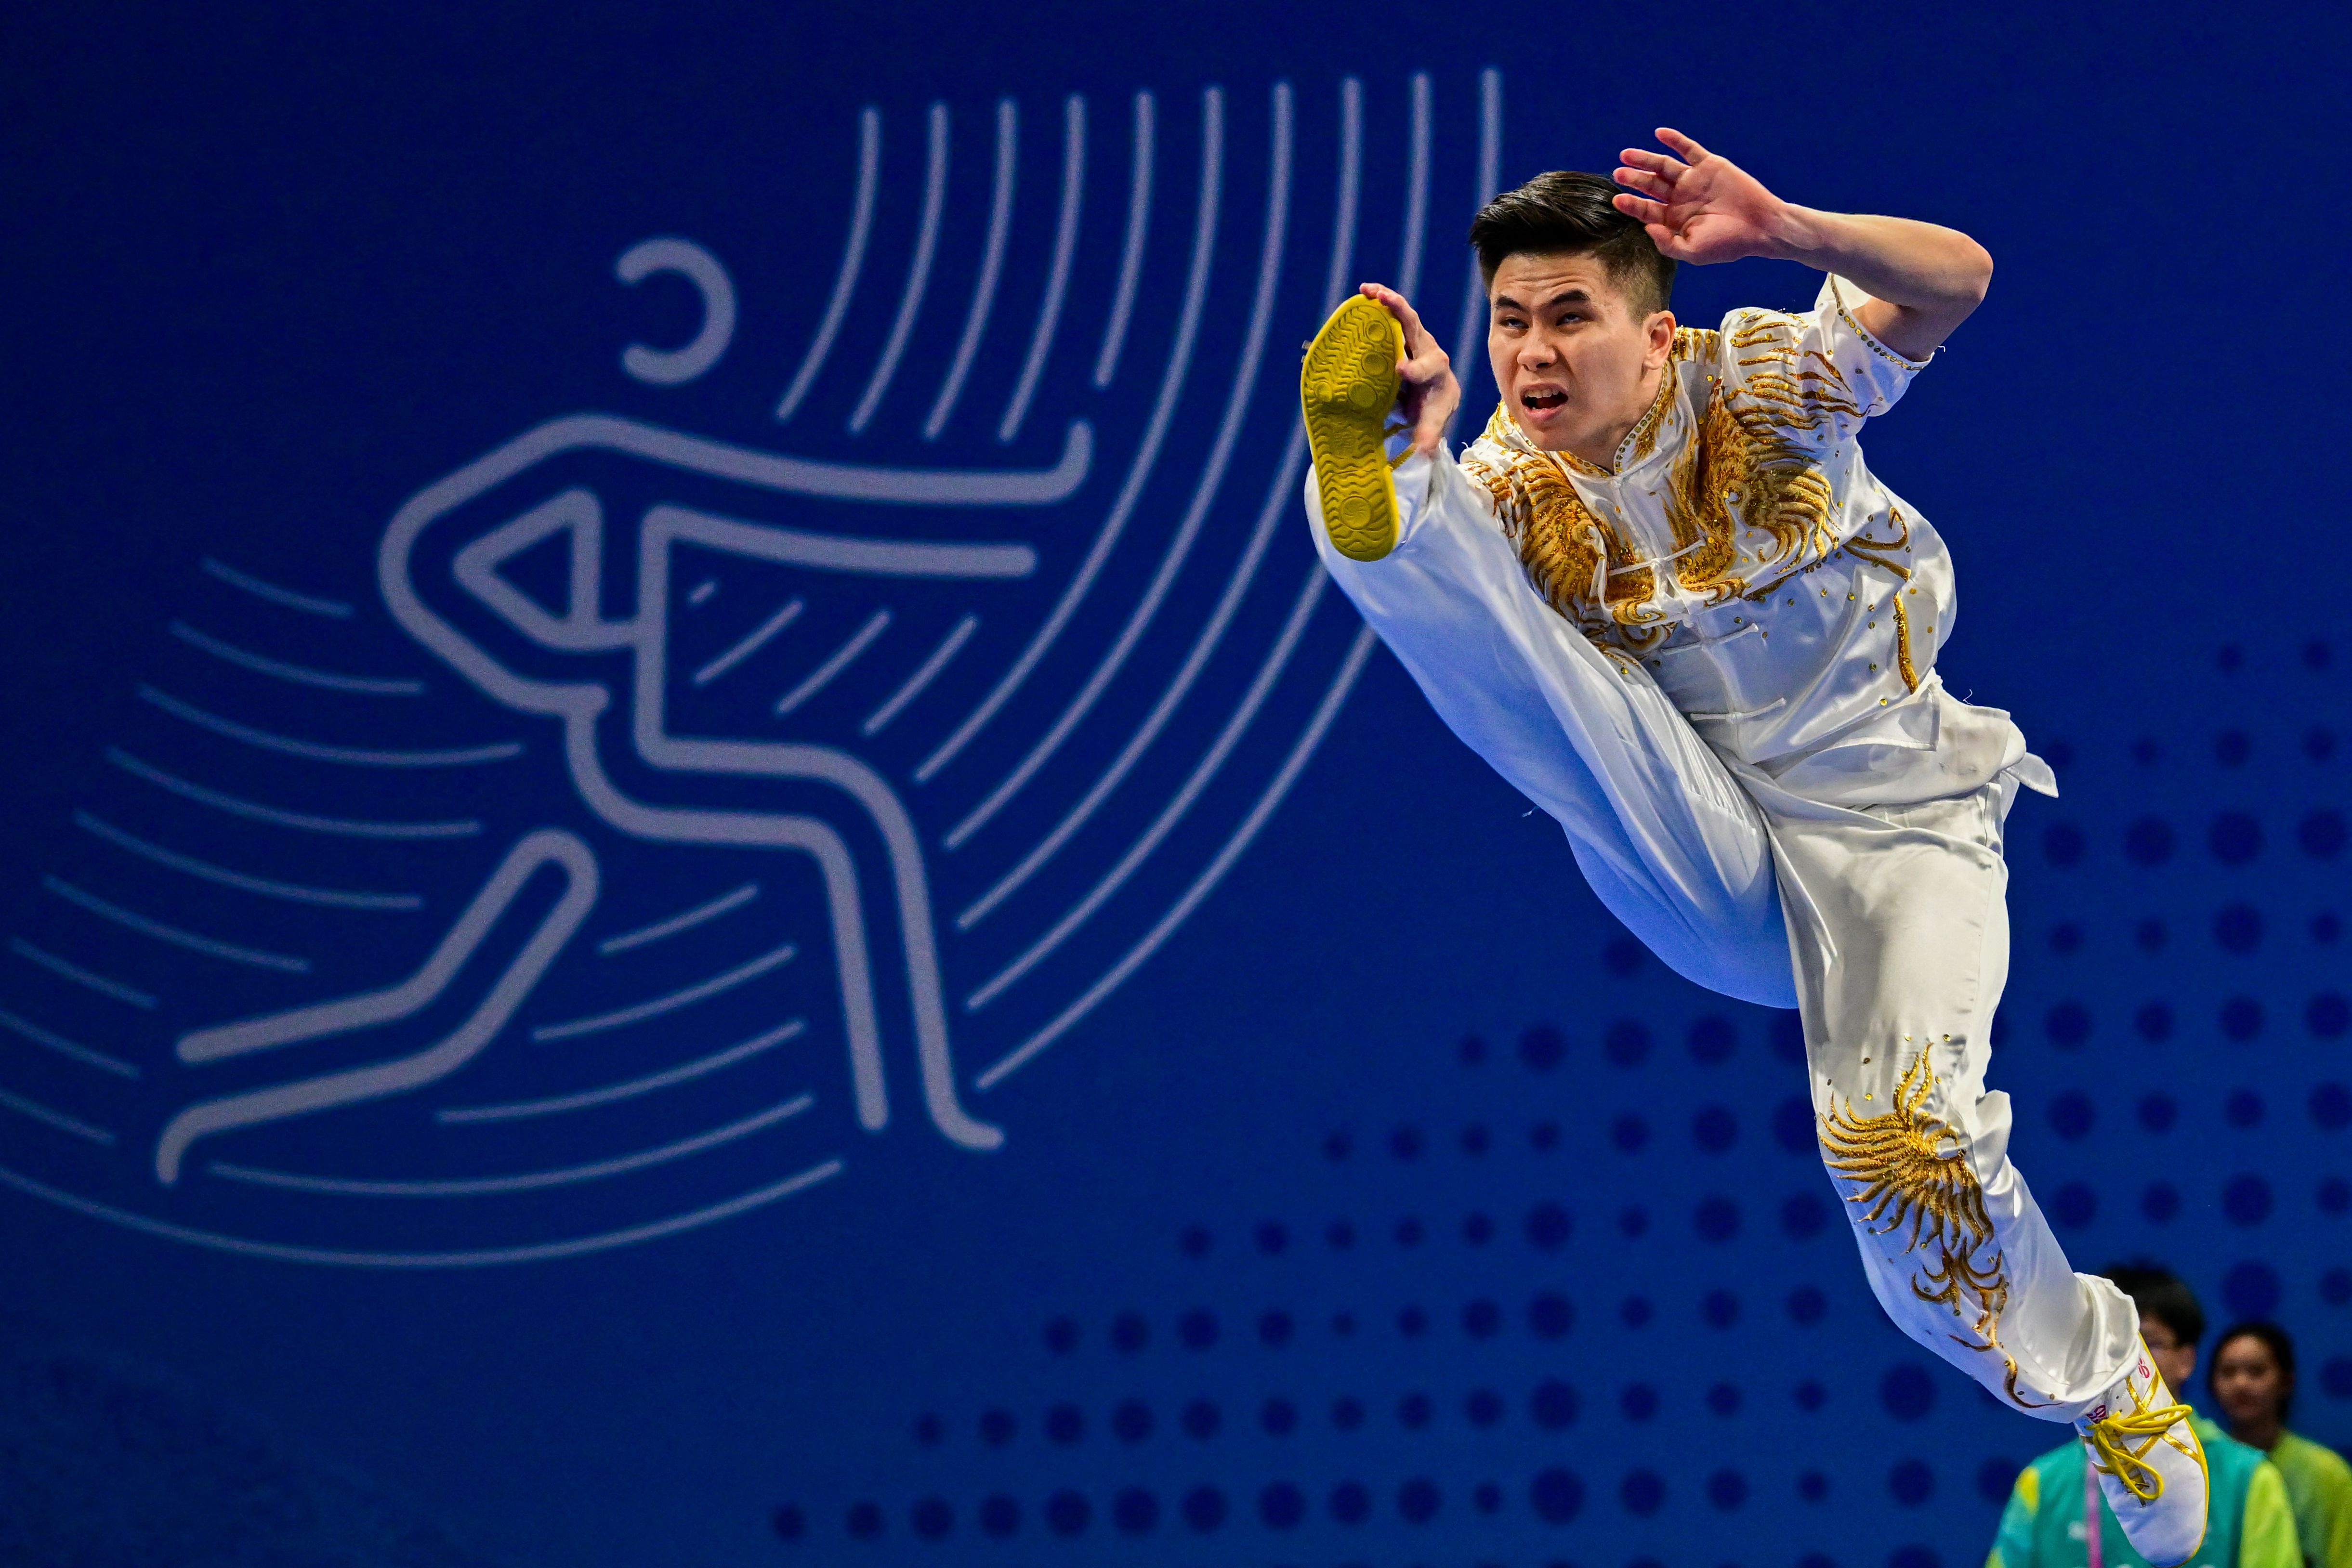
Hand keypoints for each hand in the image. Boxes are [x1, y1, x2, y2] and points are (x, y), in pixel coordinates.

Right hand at [1359, 281, 1458, 454]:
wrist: (1437, 393)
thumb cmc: (1433, 407)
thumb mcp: (1432, 421)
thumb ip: (1428, 434)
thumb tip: (1424, 451)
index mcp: (1436, 372)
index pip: (1427, 368)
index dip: (1414, 369)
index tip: (1400, 370)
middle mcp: (1428, 349)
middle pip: (1416, 327)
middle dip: (1399, 312)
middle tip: (1381, 299)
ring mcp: (1416, 339)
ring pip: (1403, 315)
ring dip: (1386, 300)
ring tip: (1367, 289)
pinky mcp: (1404, 335)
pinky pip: (1393, 316)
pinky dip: (1379, 303)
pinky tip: (1363, 295)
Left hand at [1611, 128, 1793, 265]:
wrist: (1761, 226)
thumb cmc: (1728, 244)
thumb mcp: (1693, 252)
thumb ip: (1667, 244)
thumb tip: (1646, 228)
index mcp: (1674, 219)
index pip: (1646, 210)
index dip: (1632, 204)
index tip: (1618, 199)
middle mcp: (1680, 198)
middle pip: (1651, 185)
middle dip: (1634, 179)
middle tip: (1618, 174)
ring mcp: (1694, 180)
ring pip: (1664, 166)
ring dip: (1645, 159)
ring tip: (1626, 155)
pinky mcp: (1709, 165)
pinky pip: (1689, 150)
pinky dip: (1675, 140)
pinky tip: (1659, 134)